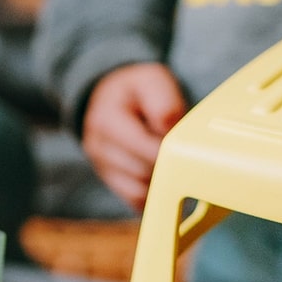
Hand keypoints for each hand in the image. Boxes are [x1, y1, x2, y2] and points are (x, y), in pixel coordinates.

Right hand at [82, 62, 187, 211]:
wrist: (112, 97)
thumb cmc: (137, 89)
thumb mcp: (152, 80)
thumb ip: (164, 103)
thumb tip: (170, 130)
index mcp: (106, 120)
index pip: (142, 147)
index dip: (168, 148)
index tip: (184, 141)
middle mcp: (97, 147)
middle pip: (141, 172)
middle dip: (166, 162)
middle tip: (181, 147)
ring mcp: (102, 168)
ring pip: (139, 192)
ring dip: (161, 179)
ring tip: (169, 156)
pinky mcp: (111, 183)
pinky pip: (137, 201)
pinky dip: (154, 192)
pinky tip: (163, 173)